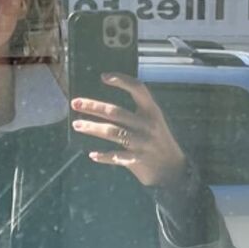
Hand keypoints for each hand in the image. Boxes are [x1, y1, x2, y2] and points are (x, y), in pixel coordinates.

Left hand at [71, 75, 186, 188]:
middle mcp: (147, 125)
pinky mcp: (138, 160)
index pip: (138, 89)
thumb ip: (136, 111)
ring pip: (112, 132)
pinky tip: (92, 155)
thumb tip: (104, 104)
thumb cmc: (157, 141)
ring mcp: (143, 143)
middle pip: (115, 112)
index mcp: (152, 111)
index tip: (103, 77)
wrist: (173, 170)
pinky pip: (116, 157)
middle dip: (93, 107)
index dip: (122, 81)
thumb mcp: (154, 121)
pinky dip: (103, 156)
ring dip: (92, 128)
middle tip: (75, 103)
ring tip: (77, 124)